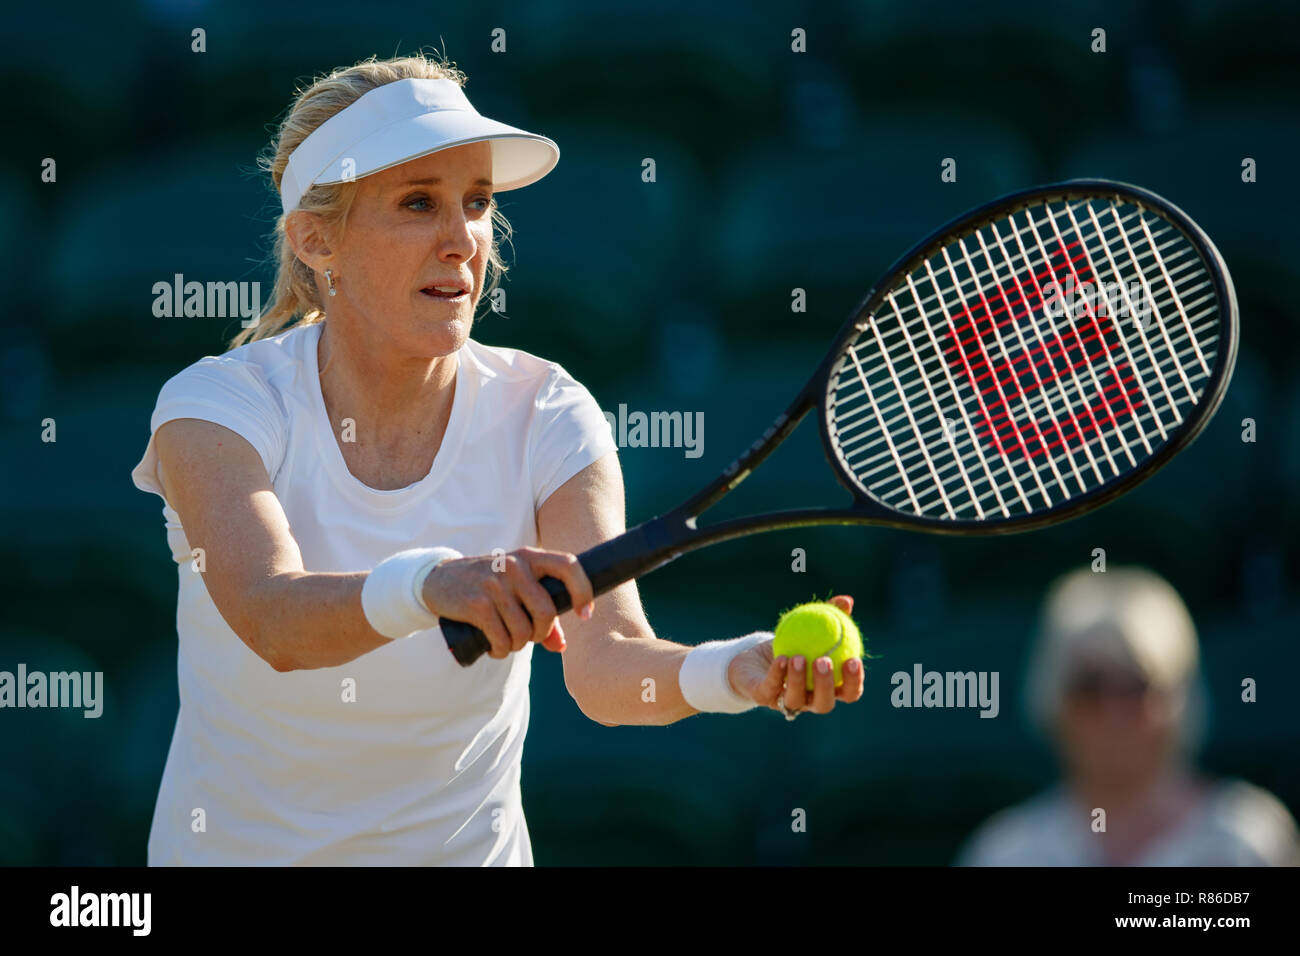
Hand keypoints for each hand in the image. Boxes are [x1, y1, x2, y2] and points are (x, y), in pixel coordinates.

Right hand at [422, 547, 595, 659]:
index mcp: (530, 557)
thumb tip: (560, 646)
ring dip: (518, 645)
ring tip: (507, 641)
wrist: (438, 579)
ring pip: (523, 631)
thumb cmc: (487, 586)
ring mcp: (494, 584)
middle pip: (546, 612)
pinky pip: (501, 639)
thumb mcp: (515, 589)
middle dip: (541, 633)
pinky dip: (501, 650)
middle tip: (529, 636)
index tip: (584, 614)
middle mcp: (514, 566)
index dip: (584, 591)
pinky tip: (495, 647)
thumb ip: (540, 613)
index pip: (569, 565)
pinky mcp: (477, 604)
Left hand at [726, 595, 864, 715]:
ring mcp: (786, 701)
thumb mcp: (811, 628)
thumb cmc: (792, 644)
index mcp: (827, 688)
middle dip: (826, 685)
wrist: (755, 658)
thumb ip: (830, 616)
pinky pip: (770, 688)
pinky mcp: (763, 697)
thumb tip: (846, 600)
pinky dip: (776, 674)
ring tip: (799, 657)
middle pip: (824, 703)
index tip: (853, 660)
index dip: (853, 681)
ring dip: (798, 680)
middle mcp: (809, 700)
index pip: (849, 693)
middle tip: (823, 660)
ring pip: (795, 699)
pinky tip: (782, 658)